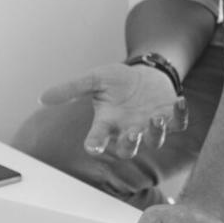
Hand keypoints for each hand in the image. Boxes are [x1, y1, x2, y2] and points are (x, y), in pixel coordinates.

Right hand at [40, 62, 187, 158]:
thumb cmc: (118, 81)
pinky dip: (180, 115)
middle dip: (130, 144)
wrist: (146, 73)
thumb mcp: (95, 80)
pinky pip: (178, 123)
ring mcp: (151, 126)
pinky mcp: (171, 117)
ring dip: (156, 132)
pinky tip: (180, 101)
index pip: (97, 140)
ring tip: (155, 119)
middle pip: (128, 149)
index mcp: (108, 124)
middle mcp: (129, 130)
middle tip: (132, 133)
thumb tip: (42, 98)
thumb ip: (72, 88)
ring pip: (155, 140)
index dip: (95, 144)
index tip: (92, 146)